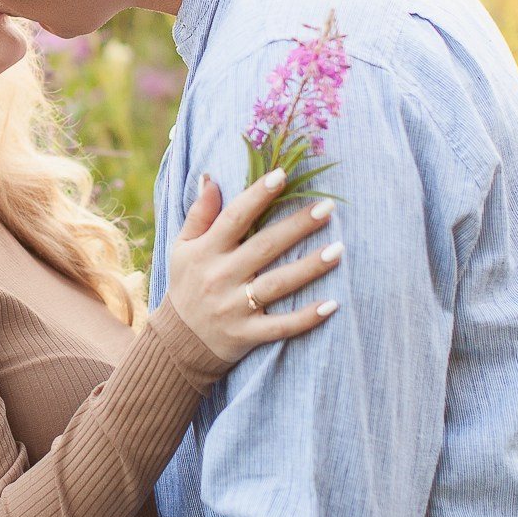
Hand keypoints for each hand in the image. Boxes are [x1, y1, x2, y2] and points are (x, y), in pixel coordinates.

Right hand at [166, 167, 341, 366]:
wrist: (178, 341)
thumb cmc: (187, 283)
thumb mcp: (183, 247)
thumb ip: (199, 214)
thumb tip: (211, 178)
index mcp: (206, 251)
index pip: (234, 218)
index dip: (257, 196)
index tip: (282, 175)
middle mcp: (221, 277)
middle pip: (264, 247)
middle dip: (297, 226)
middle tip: (328, 206)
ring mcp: (235, 307)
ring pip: (277, 285)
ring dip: (309, 268)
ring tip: (339, 249)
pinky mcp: (247, 334)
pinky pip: (280, 326)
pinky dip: (305, 318)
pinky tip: (331, 305)